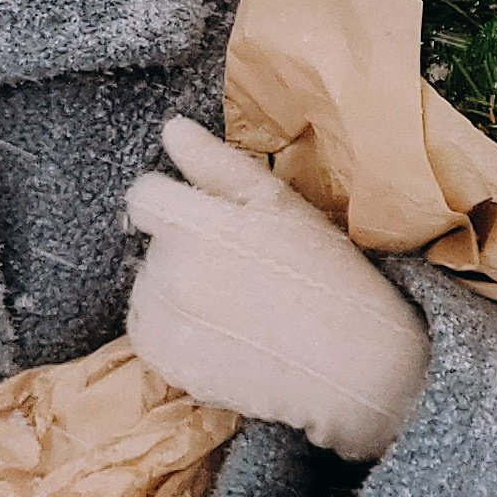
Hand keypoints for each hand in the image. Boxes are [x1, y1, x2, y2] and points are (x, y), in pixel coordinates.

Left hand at [124, 117, 429, 463]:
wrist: (352, 365)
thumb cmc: (322, 272)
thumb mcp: (276, 203)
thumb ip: (214, 163)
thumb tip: (171, 128)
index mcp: (192, 228)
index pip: (144, 196)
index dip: (173, 198)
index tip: (207, 215)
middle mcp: (167, 278)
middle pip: (152, 245)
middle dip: (184, 247)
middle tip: (242, 267)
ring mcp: (166, 328)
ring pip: (148, 290)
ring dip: (176, 290)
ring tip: (236, 303)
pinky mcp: (170, 368)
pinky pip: (153, 334)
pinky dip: (177, 331)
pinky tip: (225, 332)